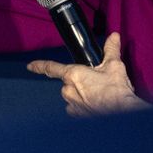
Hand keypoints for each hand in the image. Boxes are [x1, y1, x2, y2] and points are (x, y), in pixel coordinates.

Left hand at [27, 32, 145, 115]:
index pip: (52, 68)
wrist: (122, 112)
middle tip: (96, 82)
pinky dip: (83, 106)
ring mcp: (71, 105)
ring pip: (72, 96)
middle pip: (68, 83)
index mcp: (73, 75)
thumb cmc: (115, 91)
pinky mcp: (77, 116)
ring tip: (99, 95)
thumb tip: (113, 37)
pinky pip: (76, 109)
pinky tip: (96, 105)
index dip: (39, 66)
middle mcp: (68, 90)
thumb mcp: (114, 66)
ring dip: (81, 95)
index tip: (30, 66)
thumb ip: (110, 50)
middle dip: (79, 82)